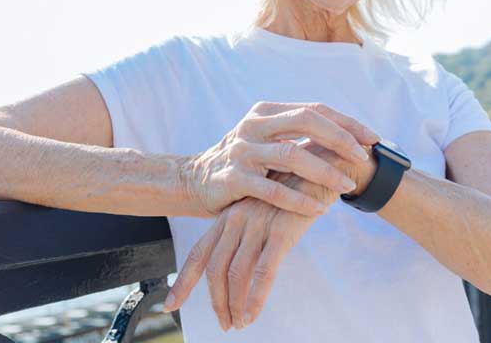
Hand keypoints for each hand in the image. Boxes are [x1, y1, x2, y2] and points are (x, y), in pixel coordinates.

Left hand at [164, 140, 377, 329]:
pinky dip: (254, 298)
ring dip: (234, 305)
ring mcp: (257, 224)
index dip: (183, 281)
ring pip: (235, 273)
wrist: (321, 166)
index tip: (170, 305)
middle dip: (215, 301)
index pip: (199, 253)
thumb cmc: (290, 193)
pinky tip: (251, 315)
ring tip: (239, 324)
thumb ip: (246, 233)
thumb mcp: (261, 209)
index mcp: (228, 216)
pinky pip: (263, 271)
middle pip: (213, 267)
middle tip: (224, 324)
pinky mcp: (281, 231)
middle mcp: (237, 220)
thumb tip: (237, 268)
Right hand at [179, 101, 379, 217]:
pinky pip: (272, 190)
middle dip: (340, 139)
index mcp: (265, 111)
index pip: (313, 109)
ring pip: (291, 155)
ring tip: (346, 186)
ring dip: (324, 171)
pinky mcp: (233, 178)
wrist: (194, 180)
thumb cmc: (242, 162)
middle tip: (363, 158)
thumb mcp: (265, 139)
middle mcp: (253, 125)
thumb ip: (295, 134)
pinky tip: (319, 208)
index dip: (346, 123)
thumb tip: (347, 136)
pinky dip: (298, 199)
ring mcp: (242, 151)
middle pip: (306, 122)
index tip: (372, 139)